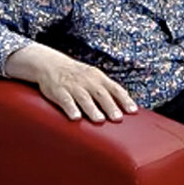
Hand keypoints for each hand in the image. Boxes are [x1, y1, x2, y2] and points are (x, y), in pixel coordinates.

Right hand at [5, 43, 137, 121]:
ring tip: (99, 120)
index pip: (115, 89)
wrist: (50, 64)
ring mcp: (73, 86)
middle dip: (110, 106)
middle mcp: (88, 81)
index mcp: (98, 78)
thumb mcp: (93, 77)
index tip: (133, 111)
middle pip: (101, 94)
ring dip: (92, 109)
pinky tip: (75, 118)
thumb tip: (124, 104)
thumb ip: (106, 89)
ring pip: (84, 98)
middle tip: (118, 118)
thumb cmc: (77, 75)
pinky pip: (65, 100)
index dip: (124, 100)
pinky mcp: (58, 91)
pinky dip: (71, 108)